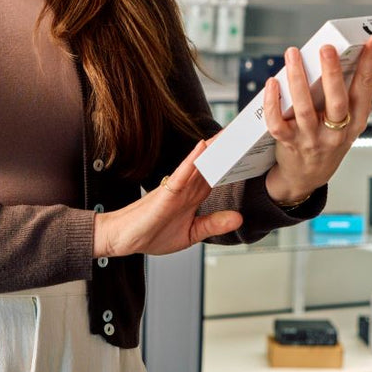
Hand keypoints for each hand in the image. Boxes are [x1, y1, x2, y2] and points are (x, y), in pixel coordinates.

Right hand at [92, 140, 241, 257]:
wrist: (123, 239)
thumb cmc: (151, 233)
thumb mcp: (191, 234)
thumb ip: (213, 224)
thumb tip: (239, 218)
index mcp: (193, 196)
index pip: (217, 175)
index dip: (232, 163)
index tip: (248, 151)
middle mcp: (186, 187)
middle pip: (211, 164)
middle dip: (227, 149)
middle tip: (245, 132)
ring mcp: (176, 188)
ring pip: (200, 163)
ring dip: (214, 148)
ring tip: (231, 133)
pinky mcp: (165, 193)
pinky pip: (181, 174)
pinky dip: (192, 160)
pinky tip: (202, 148)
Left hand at [262, 35, 371, 203]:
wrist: (307, 176)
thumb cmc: (330, 140)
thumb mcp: (354, 122)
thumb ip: (364, 94)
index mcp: (356, 121)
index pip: (366, 89)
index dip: (370, 64)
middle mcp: (336, 132)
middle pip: (337, 101)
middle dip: (333, 73)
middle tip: (327, 47)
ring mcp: (311, 139)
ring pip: (305, 108)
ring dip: (298, 79)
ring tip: (293, 54)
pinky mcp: (289, 143)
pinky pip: (277, 123)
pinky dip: (272, 102)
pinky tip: (272, 83)